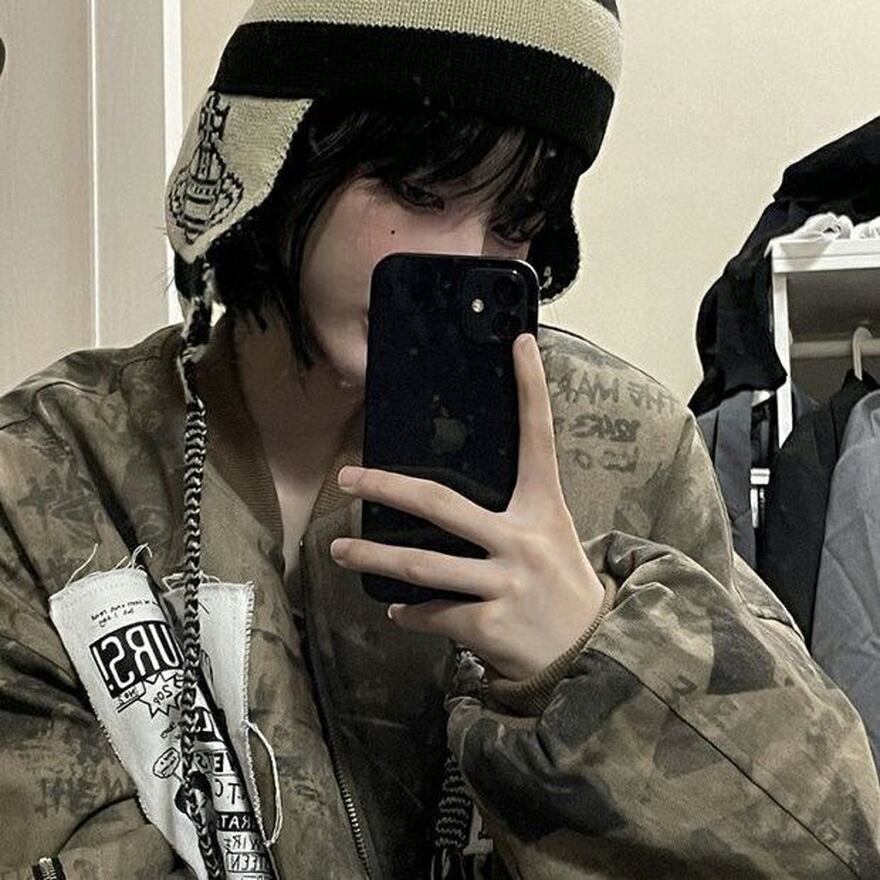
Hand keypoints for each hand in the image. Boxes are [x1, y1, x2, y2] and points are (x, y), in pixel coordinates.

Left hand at [329, 332, 604, 681]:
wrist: (589, 654)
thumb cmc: (562, 586)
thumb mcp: (551, 538)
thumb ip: (509, 515)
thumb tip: (446, 508)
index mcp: (542, 509)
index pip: (538, 438)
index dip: (531, 389)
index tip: (520, 344)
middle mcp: (522, 540)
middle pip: (441, 502)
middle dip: (387, 487)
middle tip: (349, 477)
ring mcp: (505, 583)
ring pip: (420, 565)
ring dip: (372, 557)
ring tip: (340, 550)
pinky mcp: (489, 624)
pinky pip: (432, 613)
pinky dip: (409, 615)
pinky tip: (399, 613)